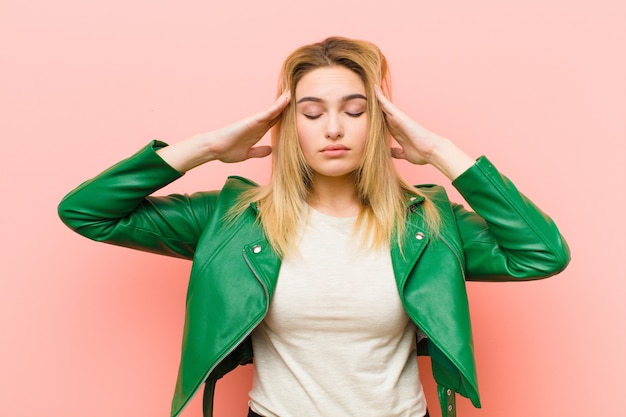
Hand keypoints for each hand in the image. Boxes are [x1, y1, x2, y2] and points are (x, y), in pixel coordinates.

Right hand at [158, 92, 290, 171]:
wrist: (215, 149)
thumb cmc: (227, 150)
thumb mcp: (248, 153)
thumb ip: (259, 151)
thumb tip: (270, 150)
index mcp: (259, 131)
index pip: (276, 121)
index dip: (287, 116)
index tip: (297, 110)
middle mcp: (259, 124)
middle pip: (278, 112)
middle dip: (288, 104)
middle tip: (300, 94)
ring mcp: (256, 121)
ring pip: (275, 109)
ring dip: (285, 100)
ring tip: (296, 90)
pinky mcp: (252, 121)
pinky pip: (268, 112)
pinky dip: (278, 105)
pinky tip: (286, 99)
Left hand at [375, 86, 474, 178]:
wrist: (431, 151)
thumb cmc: (421, 153)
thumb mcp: (404, 153)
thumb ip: (396, 152)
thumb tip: (390, 152)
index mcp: (396, 131)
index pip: (382, 121)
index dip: (374, 115)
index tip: (366, 109)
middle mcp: (396, 123)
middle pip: (381, 110)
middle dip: (373, 103)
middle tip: (363, 92)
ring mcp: (398, 119)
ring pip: (383, 104)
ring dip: (375, 96)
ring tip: (367, 84)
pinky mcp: (399, 117)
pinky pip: (387, 104)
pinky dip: (380, 97)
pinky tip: (374, 89)